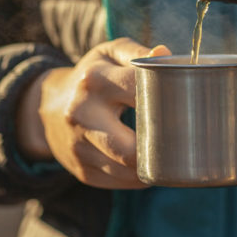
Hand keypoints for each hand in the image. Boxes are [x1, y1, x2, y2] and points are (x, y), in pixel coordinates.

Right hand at [16, 38, 169, 188]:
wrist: (49, 107)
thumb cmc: (91, 77)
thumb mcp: (109, 55)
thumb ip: (138, 54)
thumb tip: (164, 54)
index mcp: (94, 81)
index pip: (141, 93)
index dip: (169, 100)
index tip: (186, 104)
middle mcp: (82, 115)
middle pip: (131, 149)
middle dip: (161, 148)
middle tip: (182, 140)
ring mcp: (79, 147)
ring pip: (129, 171)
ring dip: (154, 166)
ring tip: (170, 153)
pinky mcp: (82, 171)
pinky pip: (121, 182)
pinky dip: (140, 176)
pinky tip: (149, 163)